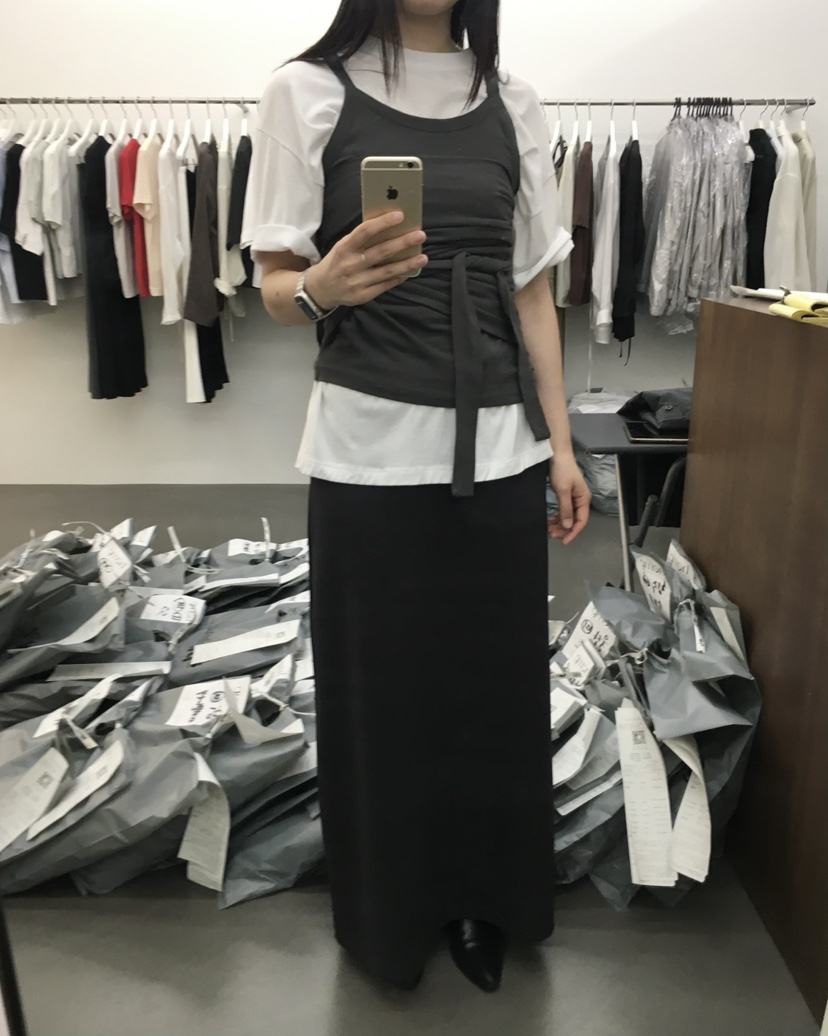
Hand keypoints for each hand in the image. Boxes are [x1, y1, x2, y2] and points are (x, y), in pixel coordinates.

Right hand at [305, 212, 427, 310]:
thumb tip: (390, 226)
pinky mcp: (363, 296)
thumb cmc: (338, 261)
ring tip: (423, 257)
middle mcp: (351, 264)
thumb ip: (362, 238)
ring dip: (407, 264)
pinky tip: (410, 272)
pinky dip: (399, 277)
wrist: (322, 288)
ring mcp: (357, 282)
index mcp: (345, 247)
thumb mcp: (344, 246)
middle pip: (381, 252)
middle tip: (420, 235)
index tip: (400, 215)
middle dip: (403, 243)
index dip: (383, 223)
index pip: (365, 231)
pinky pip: (385, 285)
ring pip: (387, 271)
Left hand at [548, 453, 590, 544]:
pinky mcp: (565, 495)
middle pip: (575, 520)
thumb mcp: (563, 490)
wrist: (557, 454)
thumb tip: (567, 526)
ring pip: (568, 516)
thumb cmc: (562, 469)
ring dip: (559, 524)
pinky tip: (550, 521)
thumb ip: (566, 509)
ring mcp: (572, 498)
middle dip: (564, 530)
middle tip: (552, 535)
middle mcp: (580, 500)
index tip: (564, 541)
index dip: (573, 532)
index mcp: (584, 499)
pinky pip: (563, 511)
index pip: (581, 521)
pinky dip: (557, 517)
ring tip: (549, 530)